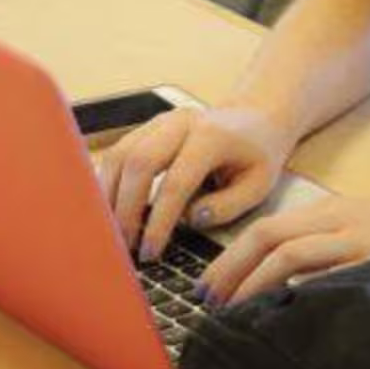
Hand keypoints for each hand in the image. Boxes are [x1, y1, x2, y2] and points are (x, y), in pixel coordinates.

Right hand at [96, 103, 291, 262]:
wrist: (256, 116)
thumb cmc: (258, 153)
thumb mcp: (259, 183)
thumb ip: (228, 205)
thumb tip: (190, 220)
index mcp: (213, 136)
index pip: (177, 181)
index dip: (159, 221)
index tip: (150, 252)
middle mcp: (181, 122)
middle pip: (139, 162)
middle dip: (126, 210)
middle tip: (125, 247)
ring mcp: (161, 121)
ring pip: (121, 154)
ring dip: (111, 196)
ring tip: (112, 233)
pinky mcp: (148, 127)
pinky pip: (119, 152)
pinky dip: (109, 182)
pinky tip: (111, 210)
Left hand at [198, 195, 369, 305]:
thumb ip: (333, 257)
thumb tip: (289, 292)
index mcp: (337, 213)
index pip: (270, 229)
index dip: (233, 257)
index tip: (211, 286)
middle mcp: (341, 218)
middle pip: (268, 234)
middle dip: (230, 267)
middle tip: (206, 300)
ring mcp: (358, 234)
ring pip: (287, 249)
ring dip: (251, 280)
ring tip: (231, 310)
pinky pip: (324, 266)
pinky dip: (294, 284)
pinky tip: (280, 306)